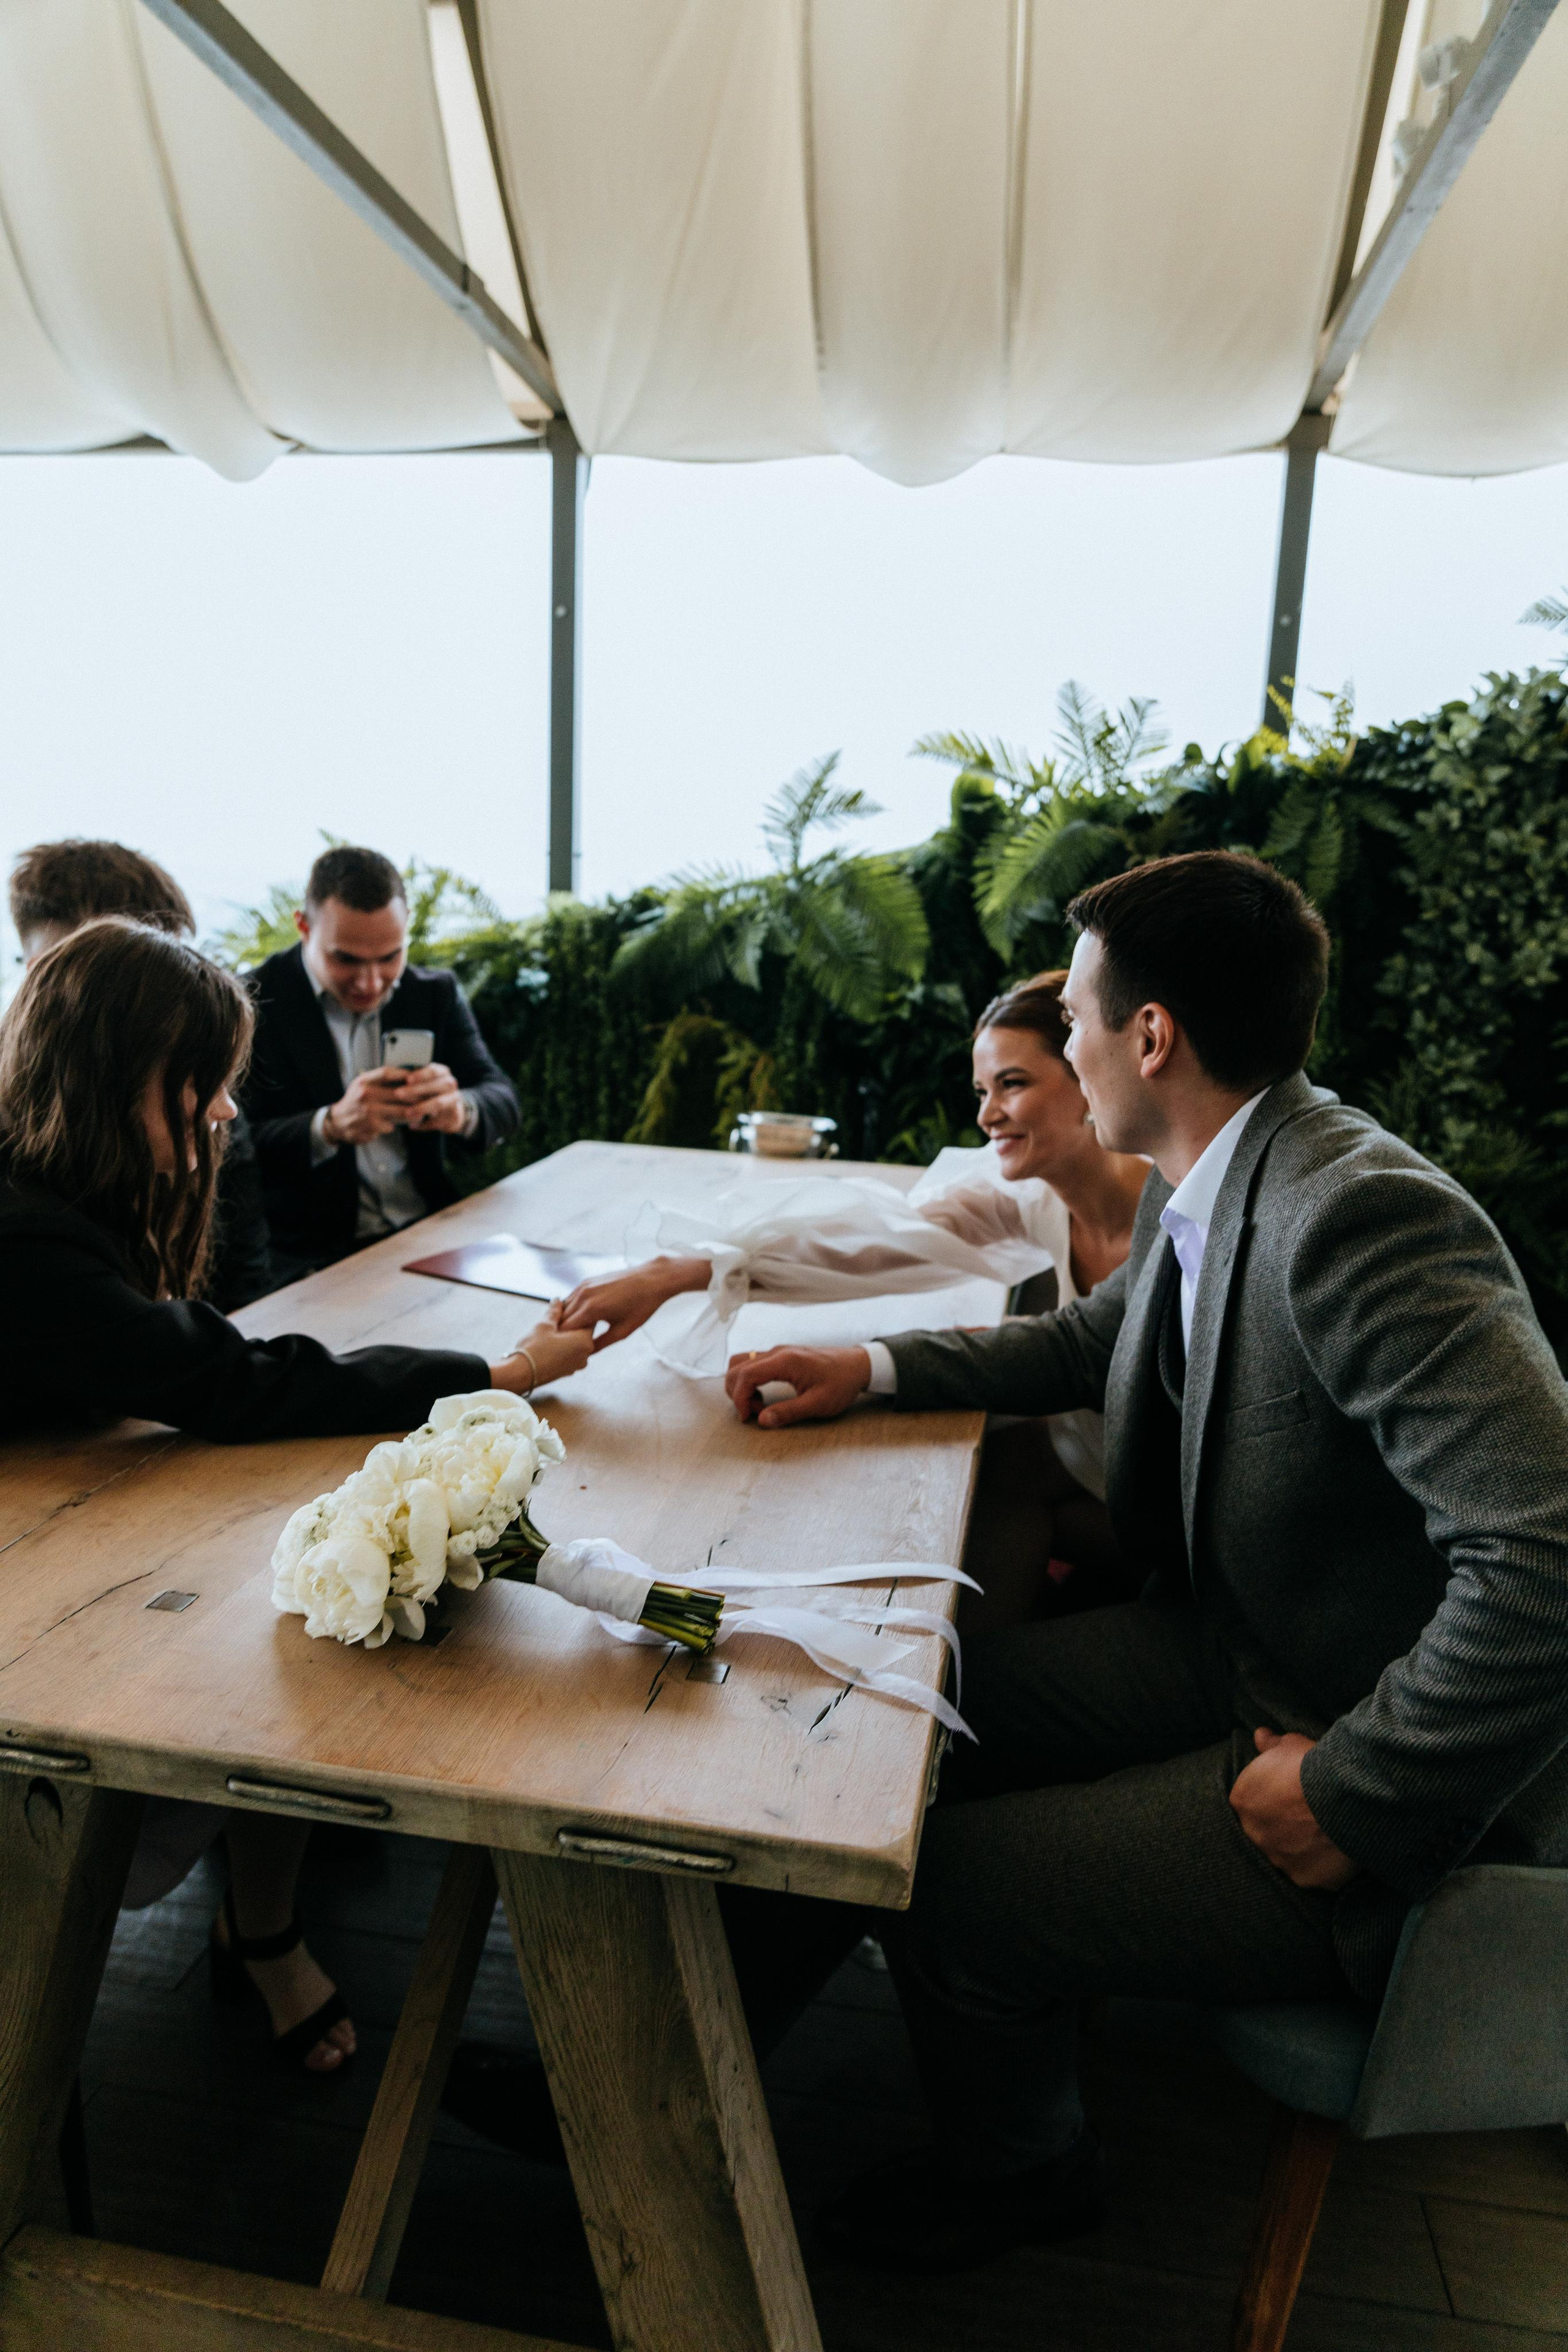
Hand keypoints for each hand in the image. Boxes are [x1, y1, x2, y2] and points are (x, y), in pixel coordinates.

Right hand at [325, 1067, 411, 1143]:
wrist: (338, 1122)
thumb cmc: (356, 1101)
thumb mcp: (362, 1084)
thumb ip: (380, 1080)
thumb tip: (408, 1075)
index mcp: (364, 1081)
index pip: (386, 1073)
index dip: (404, 1074)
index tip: (416, 1077)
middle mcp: (365, 1094)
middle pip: (399, 1093)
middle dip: (416, 1097)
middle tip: (425, 1099)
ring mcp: (368, 1111)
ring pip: (400, 1112)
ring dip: (412, 1114)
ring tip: (419, 1114)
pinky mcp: (371, 1126)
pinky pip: (392, 1125)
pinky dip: (394, 1125)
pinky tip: (394, 1124)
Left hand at [395, 1062, 465, 1134]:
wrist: (451, 1110)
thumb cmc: (431, 1093)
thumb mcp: (424, 1083)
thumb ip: (413, 1082)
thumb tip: (392, 1083)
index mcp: (443, 1073)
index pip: (434, 1071)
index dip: (421, 1075)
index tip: (407, 1079)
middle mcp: (450, 1085)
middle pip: (436, 1086)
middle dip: (416, 1090)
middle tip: (397, 1094)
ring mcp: (454, 1101)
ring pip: (438, 1103)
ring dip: (421, 1108)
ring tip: (406, 1113)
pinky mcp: (454, 1116)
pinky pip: (438, 1121)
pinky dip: (424, 1124)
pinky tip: (412, 1126)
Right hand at [489, 1317, 592, 1395]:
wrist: (520, 1374)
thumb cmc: (534, 1348)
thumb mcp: (544, 1324)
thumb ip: (555, 1311)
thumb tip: (558, 1300)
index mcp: (585, 1341)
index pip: (589, 1319)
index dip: (577, 1311)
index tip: (564, 1307)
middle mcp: (586, 1355)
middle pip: (583, 1332)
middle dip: (571, 1324)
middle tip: (555, 1318)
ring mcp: (577, 1365)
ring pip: (575, 1344)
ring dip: (566, 1336)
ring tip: (550, 1331)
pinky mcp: (567, 1372)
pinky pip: (569, 1354)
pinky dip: (562, 1348)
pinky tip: (548, 1344)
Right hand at [556, 1256, 710, 1348]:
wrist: (652, 1279)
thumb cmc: (641, 1306)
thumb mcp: (623, 1331)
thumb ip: (601, 1344)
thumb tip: (586, 1353)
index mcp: (591, 1309)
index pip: (564, 1330)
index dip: (564, 1342)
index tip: (568, 1351)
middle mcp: (584, 1295)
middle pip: (560, 1319)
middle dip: (562, 1332)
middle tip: (569, 1345)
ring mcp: (584, 1285)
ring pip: (563, 1307)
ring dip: (565, 1320)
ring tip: (574, 1334)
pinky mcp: (587, 1280)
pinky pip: (571, 1297)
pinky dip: (571, 1309)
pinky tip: (580, 1319)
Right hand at [724, 1345, 871, 1429]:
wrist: (858, 1365)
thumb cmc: (841, 1383)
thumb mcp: (818, 1403)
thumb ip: (788, 1412)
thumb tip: (762, 1421)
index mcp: (784, 1361)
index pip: (745, 1375)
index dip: (740, 1398)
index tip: (748, 1417)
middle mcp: (778, 1352)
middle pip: (737, 1366)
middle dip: (737, 1392)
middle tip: (755, 1413)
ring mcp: (779, 1352)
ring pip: (742, 1363)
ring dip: (742, 1385)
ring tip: (759, 1405)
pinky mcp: (782, 1356)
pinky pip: (754, 1364)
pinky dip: (750, 1381)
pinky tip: (764, 1396)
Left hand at [1229, 1729, 1356, 1890]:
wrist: (1341, 1794)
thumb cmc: (1312, 1765)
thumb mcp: (1291, 1745)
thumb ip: (1271, 1744)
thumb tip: (1260, 1736)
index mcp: (1243, 1801)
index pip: (1251, 1803)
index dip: (1272, 1798)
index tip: (1290, 1795)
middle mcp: (1254, 1834)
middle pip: (1266, 1832)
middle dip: (1282, 1825)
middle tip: (1308, 1815)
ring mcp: (1278, 1860)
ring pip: (1287, 1856)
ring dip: (1301, 1847)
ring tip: (1326, 1833)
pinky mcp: (1304, 1879)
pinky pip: (1312, 1874)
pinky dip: (1322, 1866)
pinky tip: (1337, 1850)